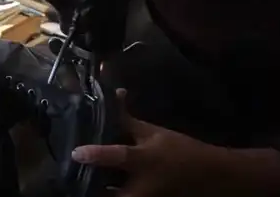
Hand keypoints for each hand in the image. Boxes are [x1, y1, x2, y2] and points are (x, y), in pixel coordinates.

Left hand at [71, 89, 230, 196]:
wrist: (209, 176)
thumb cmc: (180, 151)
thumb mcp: (154, 132)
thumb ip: (129, 118)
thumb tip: (116, 93)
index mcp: (144, 160)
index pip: (119, 157)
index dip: (97, 155)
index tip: (77, 153)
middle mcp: (141, 185)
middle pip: (111, 193)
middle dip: (91, 186)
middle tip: (71, 175)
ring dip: (98, 190)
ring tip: (79, 179)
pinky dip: (111, 192)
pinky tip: (100, 184)